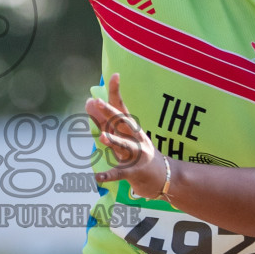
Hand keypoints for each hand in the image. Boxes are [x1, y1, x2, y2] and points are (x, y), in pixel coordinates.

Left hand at [84, 73, 167, 196]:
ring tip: (101, 136)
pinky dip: (109, 176)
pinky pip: (120, 173)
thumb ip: (103, 120)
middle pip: (123, 123)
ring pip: (125, 146)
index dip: (117, 92)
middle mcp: (136, 138)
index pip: (122, 108)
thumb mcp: (122, 135)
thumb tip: (89, 101)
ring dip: (114, 141)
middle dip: (111, 112)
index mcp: (131, 128)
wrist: (165, 178)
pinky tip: (97, 178)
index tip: (115, 75)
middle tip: (98, 101)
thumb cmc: (139, 154)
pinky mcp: (134, 172)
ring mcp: (137, 155)